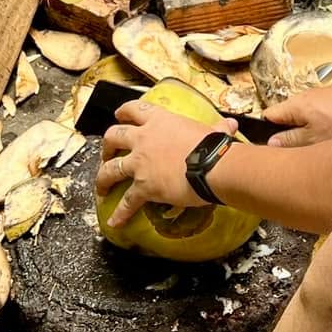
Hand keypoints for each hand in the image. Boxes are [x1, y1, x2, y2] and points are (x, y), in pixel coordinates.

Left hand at [96, 100, 237, 228]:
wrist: (213, 166)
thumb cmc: (215, 147)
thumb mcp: (214, 132)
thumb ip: (218, 128)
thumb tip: (230, 125)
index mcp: (160, 121)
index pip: (134, 109)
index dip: (123, 112)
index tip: (119, 115)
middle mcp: (144, 138)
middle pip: (113, 136)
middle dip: (107, 145)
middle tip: (107, 153)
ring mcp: (140, 163)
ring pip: (110, 169)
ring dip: (102, 178)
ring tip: (100, 187)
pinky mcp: (143, 186)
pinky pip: (127, 201)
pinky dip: (119, 213)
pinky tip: (114, 222)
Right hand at [263, 78, 331, 146]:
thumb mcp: (315, 138)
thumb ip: (291, 141)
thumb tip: (270, 143)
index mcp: (294, 105)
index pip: (268, 116)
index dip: (266, 132)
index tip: (272, 149)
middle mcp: (304, 97)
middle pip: (285, 118)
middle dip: (288, 135)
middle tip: (296, 154)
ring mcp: (319, 98)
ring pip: (303, 118)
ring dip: (306, 133)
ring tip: (316, 149)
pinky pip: (317, 116)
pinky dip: (320, 128)